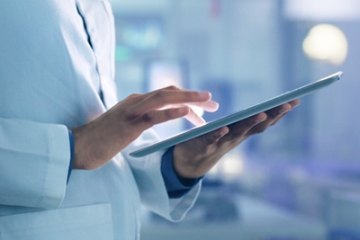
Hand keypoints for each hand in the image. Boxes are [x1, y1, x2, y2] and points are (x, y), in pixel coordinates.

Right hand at [71, 86, 217, 169]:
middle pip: (170, 92)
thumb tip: (153, 119)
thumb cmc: (102, 139)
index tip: (203, 106)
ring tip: (208, 102)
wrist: (79, 146)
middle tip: (213, 103)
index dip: (187, 98)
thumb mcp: (125, 125)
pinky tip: (187, 112)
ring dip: (189, 99)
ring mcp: (132, 111)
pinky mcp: (129, 124)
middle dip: (194, 96)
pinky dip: (172, 112)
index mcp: (137, 101)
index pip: (166, 95)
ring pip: (165, 98)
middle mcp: (136, 101)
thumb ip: (139, 119)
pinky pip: (154, 116)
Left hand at [173, 99, 299, 177]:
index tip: (295, 100)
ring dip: (250, 123)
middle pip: (257, 126)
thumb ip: (242, 122)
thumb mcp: (230, 130)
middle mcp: (236, 138)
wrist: (190, 162)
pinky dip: (219, 133)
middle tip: (288, 104)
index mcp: (242, 131)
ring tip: (261, 114)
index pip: (264, 121)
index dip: (279, 112)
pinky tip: (224, 127)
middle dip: (273, 115)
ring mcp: (221, 142)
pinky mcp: (204, 144)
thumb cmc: (211, 142)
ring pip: (238, 132)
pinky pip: (212, 138)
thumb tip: (262, 111)